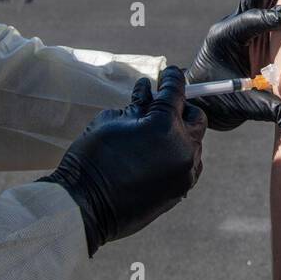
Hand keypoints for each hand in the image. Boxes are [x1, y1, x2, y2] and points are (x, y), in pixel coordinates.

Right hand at [39, 66, 204, 255]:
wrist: (84, 206)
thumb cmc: (91, 159)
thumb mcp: (111, 121)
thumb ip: (136, 106)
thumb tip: (147, 94)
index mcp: (164, 126)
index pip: (176, 92)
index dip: (172, 78)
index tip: (170, 73)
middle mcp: (182, 148)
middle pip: (196, 118)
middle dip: (182, 108)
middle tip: (163, 106)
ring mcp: (184, 172)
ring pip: (194, 144)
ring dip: (180, 134)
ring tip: (155, 134)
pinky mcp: (181, 190)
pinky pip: (188, 165)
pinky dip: (177, 156)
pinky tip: (156, 156)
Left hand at [186, 0, 280, 130]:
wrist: (200, 98)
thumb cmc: (215, 101)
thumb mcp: (236, 106)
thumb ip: (262, 108)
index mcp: (223, 39)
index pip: (249, 22)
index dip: (271, 18)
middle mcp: (232, 26)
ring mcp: (241, 24)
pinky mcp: (251, 28)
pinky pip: (268, 3)